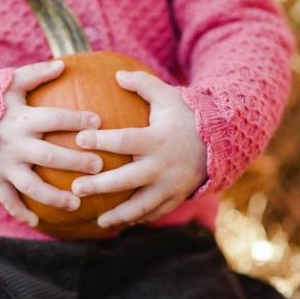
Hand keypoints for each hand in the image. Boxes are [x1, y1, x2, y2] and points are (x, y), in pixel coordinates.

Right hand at [0, 60, 102, 226]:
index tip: (98, 122)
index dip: (76, 120)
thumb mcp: (10, 82)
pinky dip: (20, 211)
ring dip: (54, 197)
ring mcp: (3, 164)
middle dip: (75, 161)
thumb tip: (63, 64)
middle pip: (49, 155)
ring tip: (76, 203)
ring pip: (31, 185)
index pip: (54, 118)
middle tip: (99, 166)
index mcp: (21, 118)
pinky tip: (37, 221)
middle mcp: (14, 143)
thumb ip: (36, 73)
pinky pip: (7, 199)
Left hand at [71, 70, 206, 228]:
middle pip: (127, 179)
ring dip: (118, 215)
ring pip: (141, 205)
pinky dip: (137, 219)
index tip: (78, 139)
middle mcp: (163, 165)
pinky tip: (119, 224)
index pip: (124, 140)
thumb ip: (142, 84)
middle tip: (76, 188)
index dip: (100, 140)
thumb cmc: (186, 116)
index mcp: (157, 139)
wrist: (223, 140)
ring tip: (97, 222)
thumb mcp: (167, 96)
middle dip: (100, 185)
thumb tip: (116, 74)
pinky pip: (155, 212)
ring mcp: (171, 185)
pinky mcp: (177, 197)